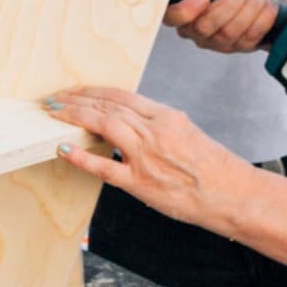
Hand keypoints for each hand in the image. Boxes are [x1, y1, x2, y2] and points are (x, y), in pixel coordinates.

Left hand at [44, 88, 258, 230]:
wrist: (234, 195)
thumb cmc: (214, 168)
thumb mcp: (187, 133)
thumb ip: (158, 125)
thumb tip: (129, 120)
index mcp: (167, 117)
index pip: (121, 96)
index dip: (92, 91)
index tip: (73, 91)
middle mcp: (156, 131)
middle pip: (107, 106)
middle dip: (75, 100)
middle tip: (52, 99)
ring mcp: (147, 157)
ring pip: (104, 126)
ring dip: (73, 116)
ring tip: (52, 113)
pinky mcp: (142, 184)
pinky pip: (104, 167)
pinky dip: (81, 157)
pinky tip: (62, 148)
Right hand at [166, 0, 281, 54]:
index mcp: (183, 6)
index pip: (170, 17)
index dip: (184, 12)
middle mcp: (195, 29)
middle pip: (203, 28)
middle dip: (228, 6)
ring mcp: (216, 42)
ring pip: (228, 33)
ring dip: (249, 10)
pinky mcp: (238, 47)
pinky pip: (249, 37)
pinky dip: (263, 17)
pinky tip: (268, 4)